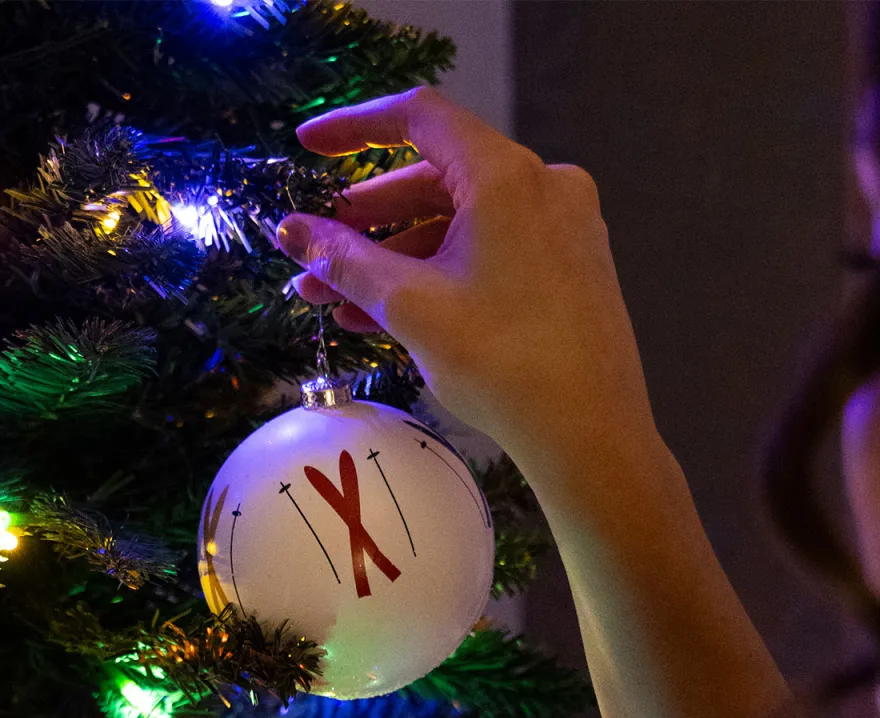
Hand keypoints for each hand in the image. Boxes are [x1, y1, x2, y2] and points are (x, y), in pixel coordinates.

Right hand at [277, 87, 658, 469]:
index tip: (308, 146)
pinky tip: (387, 315)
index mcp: (507, 175)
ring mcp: (562, 226)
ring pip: (459, 223)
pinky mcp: (570, 266)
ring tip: (335, 301)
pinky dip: (439, 272)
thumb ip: (343, 259)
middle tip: (313, 252)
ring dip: (394, 257)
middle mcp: (543, 186)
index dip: (354, 127)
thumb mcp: (409, 306)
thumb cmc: (504, 365)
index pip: (419, 118)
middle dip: (365, 220)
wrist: (590, 437)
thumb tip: (289, 231)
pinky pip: (490, 250)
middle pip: (435, 178)